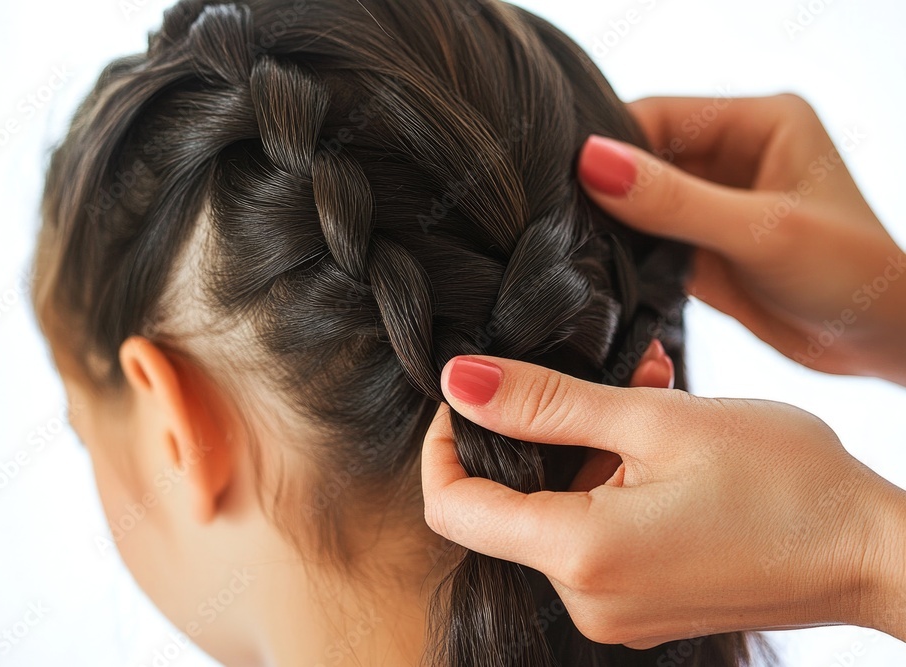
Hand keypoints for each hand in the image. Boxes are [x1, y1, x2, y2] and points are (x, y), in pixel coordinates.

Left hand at [421, 355, 905, 646]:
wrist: (874, 552)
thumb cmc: (784, 482)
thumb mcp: (654, 421)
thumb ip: (545, 403)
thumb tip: (460, 381)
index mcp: (580, 554)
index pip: (453, 508)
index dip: (445, 446)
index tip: (471, 397)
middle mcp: (587, 599)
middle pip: (507, 508)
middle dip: (538, 433)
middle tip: (592, 377)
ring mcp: (616, 610)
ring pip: (556, 514)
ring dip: (585, 449)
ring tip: (644, 394)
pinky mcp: (643, 604)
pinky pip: (596, 537)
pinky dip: (609, 482)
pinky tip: (657, 439)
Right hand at [577, 94, 905, 385]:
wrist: (878, 343)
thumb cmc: (849, 274)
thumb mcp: (760, 231)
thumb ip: (674, 200)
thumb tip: (593, 163)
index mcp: (759, 122)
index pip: (660, 114)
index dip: (612, 142)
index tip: (568, 178)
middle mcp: (734, 155)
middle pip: (644, 157)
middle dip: (609, 186)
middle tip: (569, 218)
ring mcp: (715, 203)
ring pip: (640, 200)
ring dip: (615, 222)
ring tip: (585, 246)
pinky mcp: (702, 246)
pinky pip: (648, 239)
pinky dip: (625, 254)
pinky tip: (605, 269)